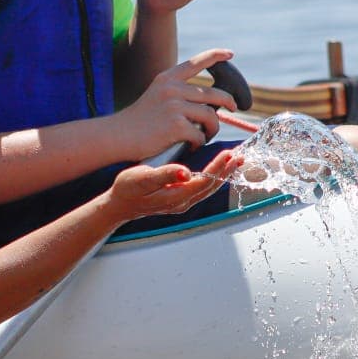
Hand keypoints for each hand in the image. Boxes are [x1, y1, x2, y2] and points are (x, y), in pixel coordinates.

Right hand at [107, 147, 241, 221]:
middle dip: (226, 171)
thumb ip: (163, 175)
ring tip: (234, 161)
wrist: (118, 204)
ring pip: (208, 188)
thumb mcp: (141, 178)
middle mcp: (183, 202)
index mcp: (175, 197)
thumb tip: (185, 172)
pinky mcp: (180, 198)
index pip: (204, 181)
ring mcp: (182, 202)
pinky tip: (217, 168)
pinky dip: (213, 176)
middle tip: (239, 156)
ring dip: (222, 174)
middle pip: (211, 186)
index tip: (228, 154)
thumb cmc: (127, 189)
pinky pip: (202, 187)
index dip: (218, 168)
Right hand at [115, 49, 237, 157]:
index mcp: (167, 79)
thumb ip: (178, 94)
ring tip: (205, 135)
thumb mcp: (156, 97)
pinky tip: (190, 145)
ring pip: (211, 116)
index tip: (230, 54)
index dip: (215, 56)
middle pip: (214, 93)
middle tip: (233, 109)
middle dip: (228, 102)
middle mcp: (172, 88)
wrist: (117, 136)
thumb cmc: (137, 122)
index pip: (196, 63)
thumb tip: (209, 103)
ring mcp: (174, 106)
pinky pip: (200, 134)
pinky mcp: (176, 125)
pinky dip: (198, 142)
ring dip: (212, 128)